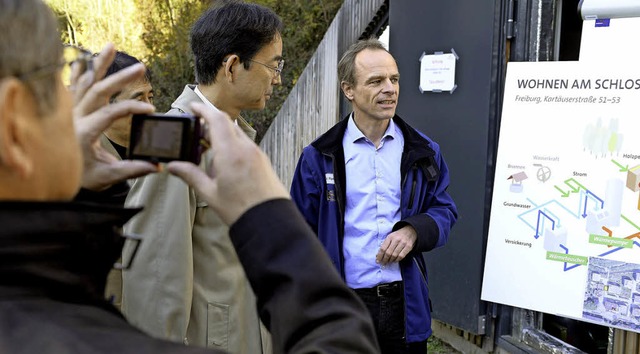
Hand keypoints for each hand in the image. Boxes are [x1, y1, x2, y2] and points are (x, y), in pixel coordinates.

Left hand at [72, 43, 157, 190]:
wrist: (59, 176)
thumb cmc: (83, 176)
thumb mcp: (107, 176)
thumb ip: (131, 169)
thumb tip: (156, 166)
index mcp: (84, 132)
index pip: (111, 113)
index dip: (132, 108)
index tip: (150, 109)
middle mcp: (74, 118)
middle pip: (98, 91)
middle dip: (120, 78)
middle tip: (140, 68)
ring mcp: (69, 111)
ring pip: (84, 82)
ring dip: (98, 64)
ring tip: (111, 46)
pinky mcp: (68, 110)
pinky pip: (73, 86)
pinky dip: (79, 71)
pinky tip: (84, 58)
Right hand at [167, 102, 289, 224]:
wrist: (269, 220)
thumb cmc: (240, 209)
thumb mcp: (210, 193)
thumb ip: (190, 175)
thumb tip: (173, 166)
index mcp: (230, 152)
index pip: (216, 119)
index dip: (203, 109)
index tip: (192, 107)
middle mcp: (246, 148)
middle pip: (226, 124)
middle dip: (209, 124)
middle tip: (195, 132)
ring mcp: (256, 153)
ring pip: (236, 135)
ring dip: (221, 136)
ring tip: (207, 151)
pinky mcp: (263, 161)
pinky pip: (245, 145)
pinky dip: (232, 146)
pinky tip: (223, 163)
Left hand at [376, 225, 416, 264]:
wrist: (410, 230)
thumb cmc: (398, 235)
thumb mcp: (390, 237)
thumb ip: (385, 245)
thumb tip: (378, 255)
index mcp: (390, 237)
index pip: (383, 248)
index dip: (379, 256)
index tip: (378, 261)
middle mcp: (396, 240)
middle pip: (388, 253)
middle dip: (385, 260)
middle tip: (383, 263)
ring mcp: (403, 243)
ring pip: (394, 255)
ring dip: (391, 260)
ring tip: (389, 262)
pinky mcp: (408, 246)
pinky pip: (401, 256)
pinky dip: (397, 260)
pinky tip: (395, 260)